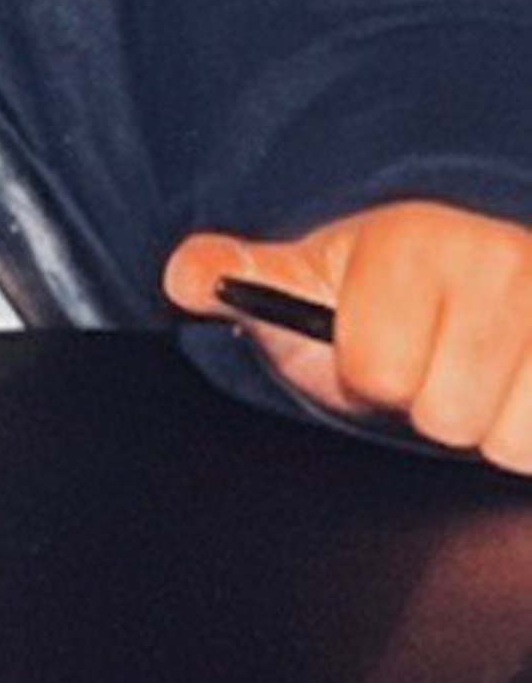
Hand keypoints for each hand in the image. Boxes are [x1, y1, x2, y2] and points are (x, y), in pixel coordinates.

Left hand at [165, 201, 531, 470]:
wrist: (480, 281)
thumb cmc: (381, 294)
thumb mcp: (304, 280)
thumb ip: (240, 277)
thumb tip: (184, 278)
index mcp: (417, 244)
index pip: (380, 370)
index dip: (369, 377)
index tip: (375, 351)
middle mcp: (503, 264)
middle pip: (451, 415)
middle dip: (433, 408)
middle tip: (434, 371)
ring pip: (514, 438)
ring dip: (494, 429)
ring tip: (479, 384)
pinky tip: (520, 398)